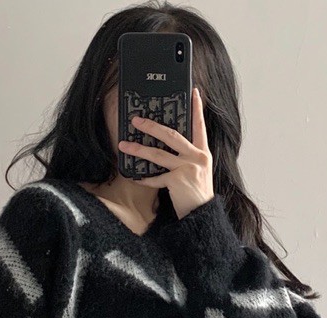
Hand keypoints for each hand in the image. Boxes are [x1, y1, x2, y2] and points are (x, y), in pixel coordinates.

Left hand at [117, 86, 213, 219]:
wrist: (202, 216)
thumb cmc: (197, 194)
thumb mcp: (199, 172)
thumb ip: (189, 157)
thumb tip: (169, 145)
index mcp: (203, 153)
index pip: (200, 126)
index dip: (197, 108)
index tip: (193, 92)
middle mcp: (197, 158)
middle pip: (172, 135)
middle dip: (152, 126)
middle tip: (136, 120)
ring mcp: (187, 168)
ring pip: (158, 154)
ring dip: (138, 149)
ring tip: (123, 145)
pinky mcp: (178, 180)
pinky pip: (155, 178)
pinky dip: (143, 179)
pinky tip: (134, 177)